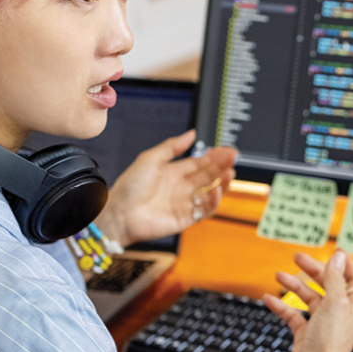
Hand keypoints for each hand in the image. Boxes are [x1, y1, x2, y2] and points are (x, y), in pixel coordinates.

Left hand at [94, 129, 236, 246]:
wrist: (119, 213)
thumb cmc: (129, 187)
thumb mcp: (150, 158)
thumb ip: (172, 147)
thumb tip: (191, 133)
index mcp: (173, 172)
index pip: (199, 162)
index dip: (214, 156)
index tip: (226, 150)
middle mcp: (181, 187)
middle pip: (208, 176)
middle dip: (221, 167)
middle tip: (233, 158)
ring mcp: (184, 203)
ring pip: (210, 193)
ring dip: (221, 184)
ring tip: (229, 174)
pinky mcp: (185, 218)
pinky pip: (204, 210)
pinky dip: (213, 202)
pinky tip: (216, 191)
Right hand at [262, 250, 352, 351]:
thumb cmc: (330, 342)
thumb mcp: (334, 303)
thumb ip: (334, 279)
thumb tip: (338, 257)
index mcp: (352, 306)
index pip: (352, 279)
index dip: (344, 264)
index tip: (334, 250)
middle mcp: (338, 313)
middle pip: (327, 284)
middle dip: (312, 270)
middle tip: (297, 257)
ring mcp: (321, 323)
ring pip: (307, 297)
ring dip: (294, 285)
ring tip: (279, 276)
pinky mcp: (305, 333)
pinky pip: (293, 314)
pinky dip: (281, 306)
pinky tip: (270, 299)